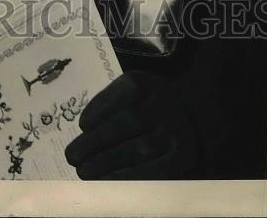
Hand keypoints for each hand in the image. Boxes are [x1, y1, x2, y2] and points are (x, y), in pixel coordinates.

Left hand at [64, 71, 199, 178]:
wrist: (194, 123)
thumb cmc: (149, 106)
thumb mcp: (134, 91)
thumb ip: (111, 101)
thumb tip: (85, 129)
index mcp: (148, 84)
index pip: (124, 93)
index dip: (100, 109)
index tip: (82, 126)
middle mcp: (165, 105)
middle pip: (128, 122)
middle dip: (96, 141)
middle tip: (72, 157)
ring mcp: (176, 133)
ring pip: (139, 149)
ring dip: (107, 163)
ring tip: (84, 172)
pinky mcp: (182, 160)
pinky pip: (154, 172)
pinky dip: (128, 178)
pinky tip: (108, 182)